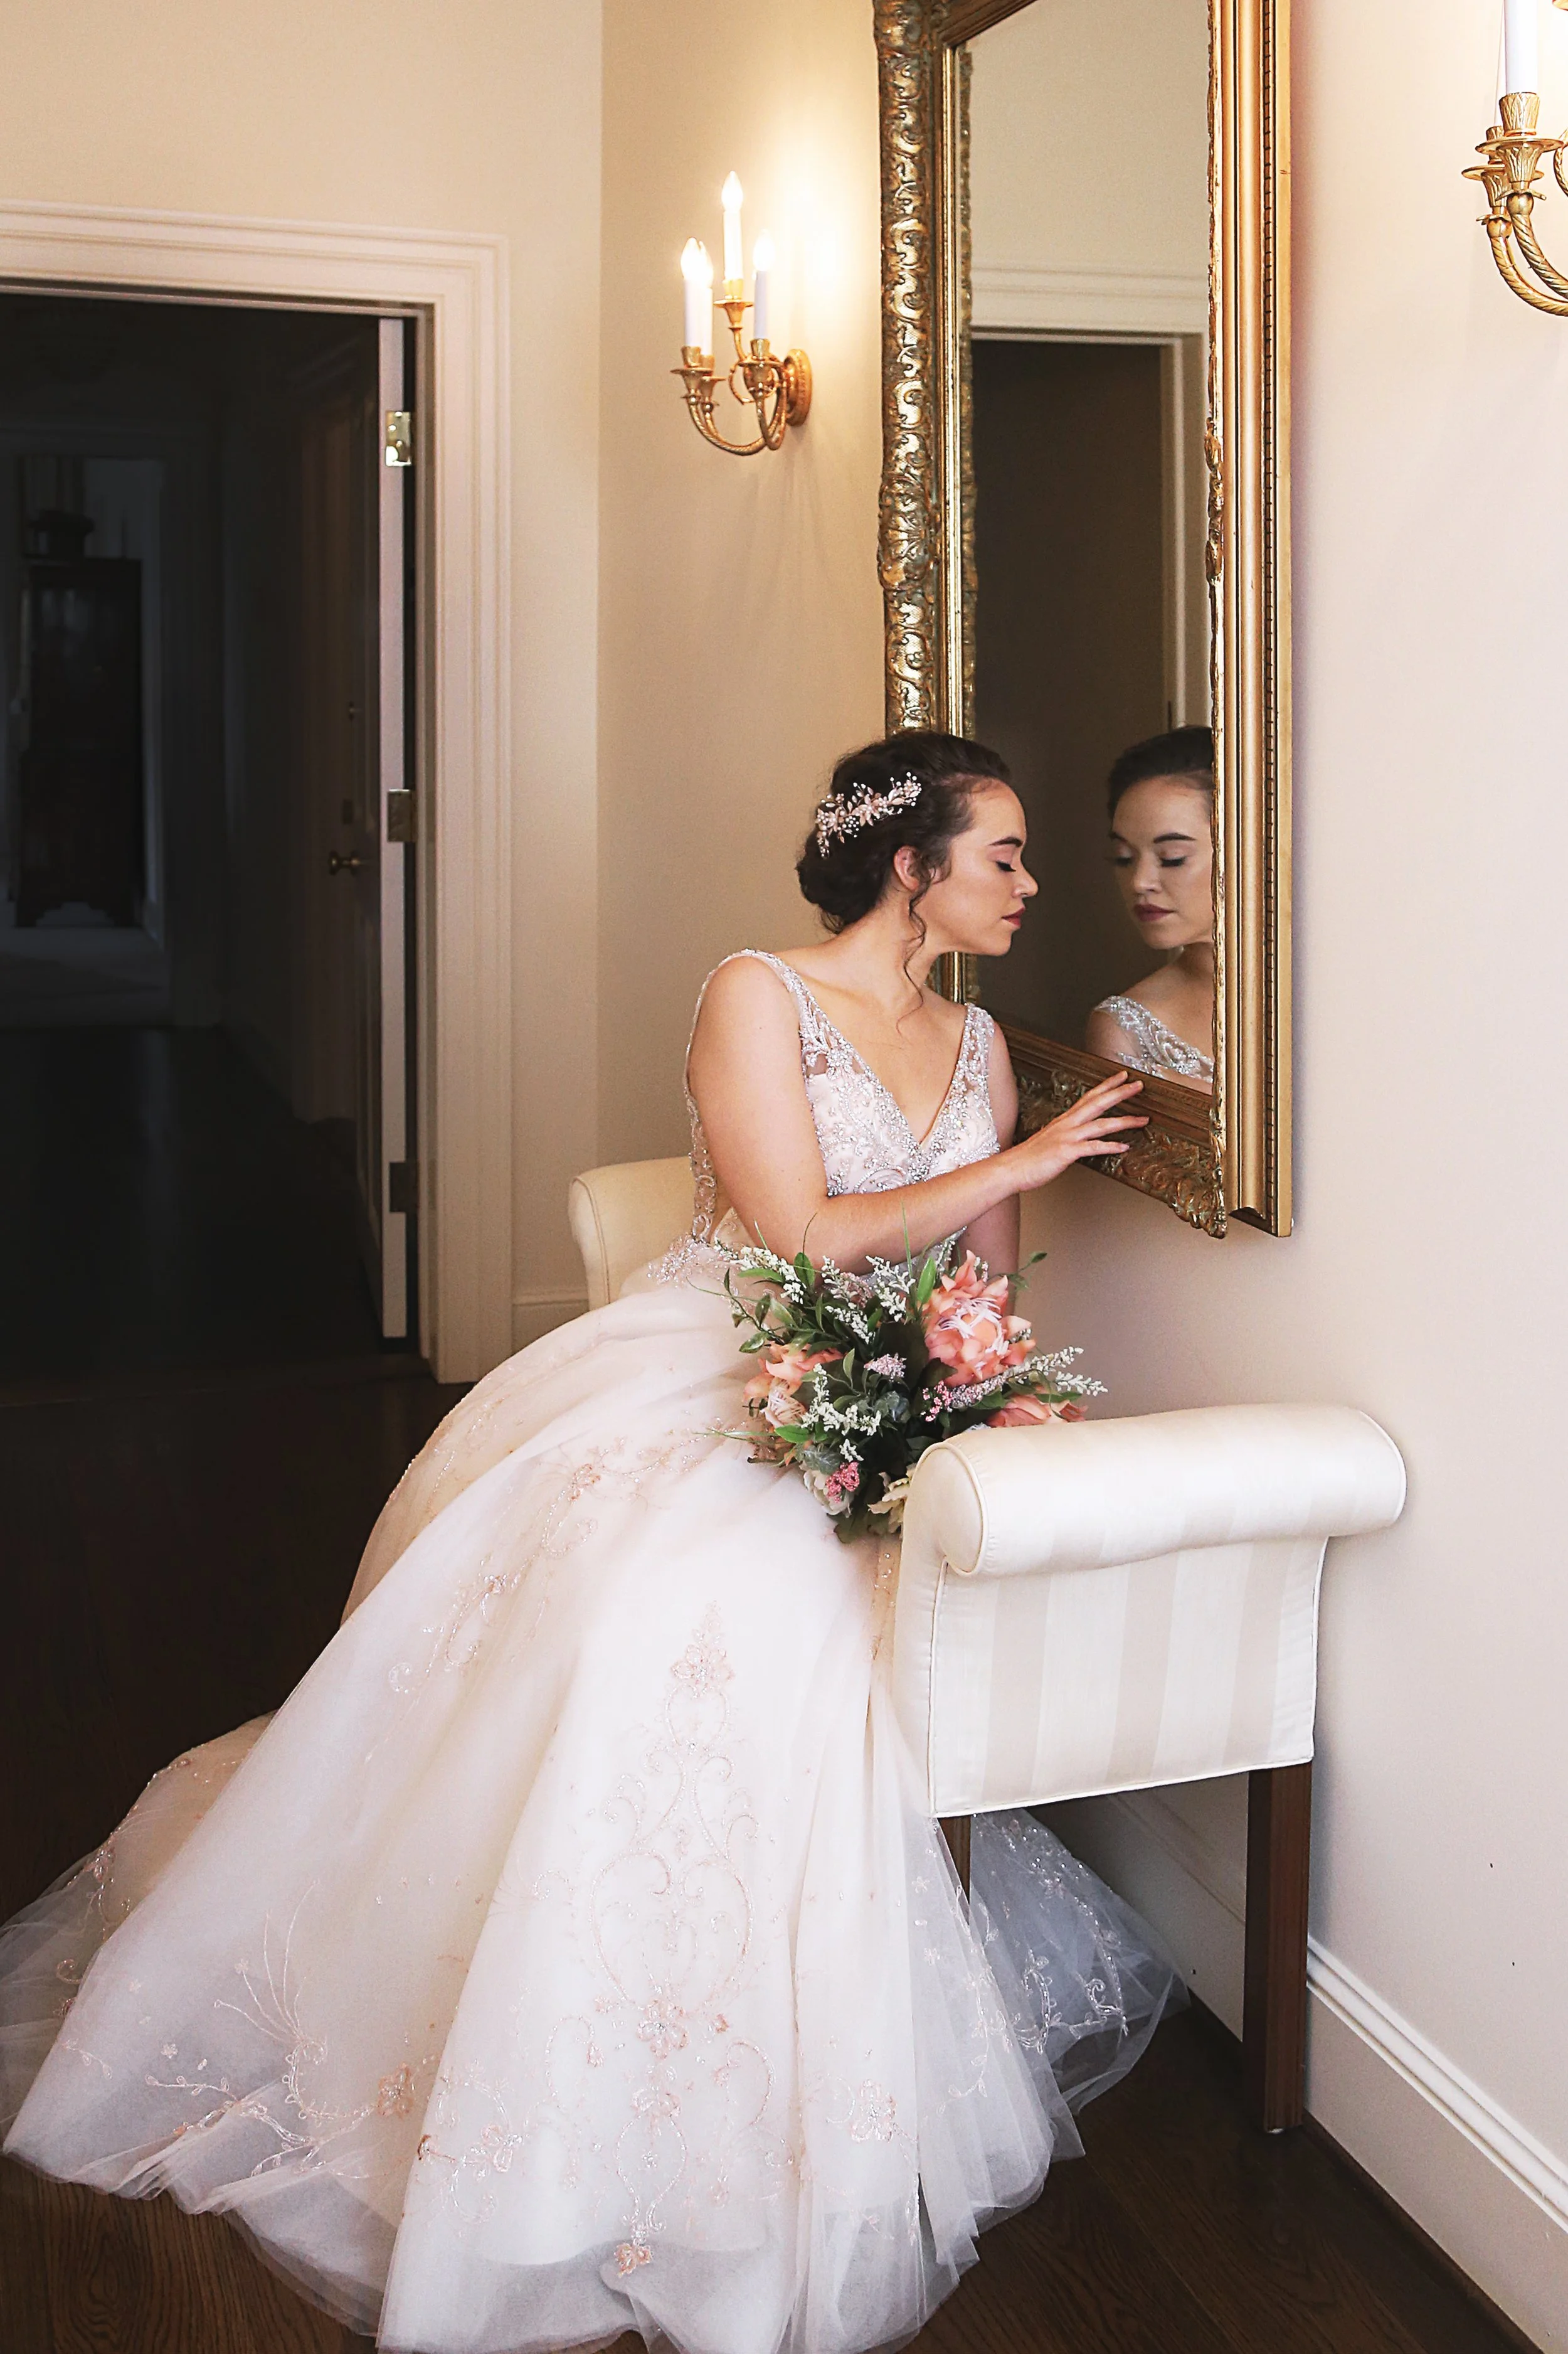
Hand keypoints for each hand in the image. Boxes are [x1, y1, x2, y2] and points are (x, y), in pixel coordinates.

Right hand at [1012, 1071, 1146, 1186]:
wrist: (1011, 1168)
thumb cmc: (1029, 1158)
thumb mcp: (1050, 1139)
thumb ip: (1066, 1135)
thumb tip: (1079, 1136)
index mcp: (1065, 1120)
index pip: (1089, 1097)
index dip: (1107, 1085)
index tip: (1122, 1077)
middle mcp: (1067, 1124)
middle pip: (1098, 1103)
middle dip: (1120, 1093)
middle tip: (1139, 1085)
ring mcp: (1067, 1137)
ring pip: (1101, 1124)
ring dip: (1124, 1121)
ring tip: (1142, 1119)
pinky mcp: (1066, 1152)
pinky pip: (1093, 1148)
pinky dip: (1110, 1147)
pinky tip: (1124, 1147)